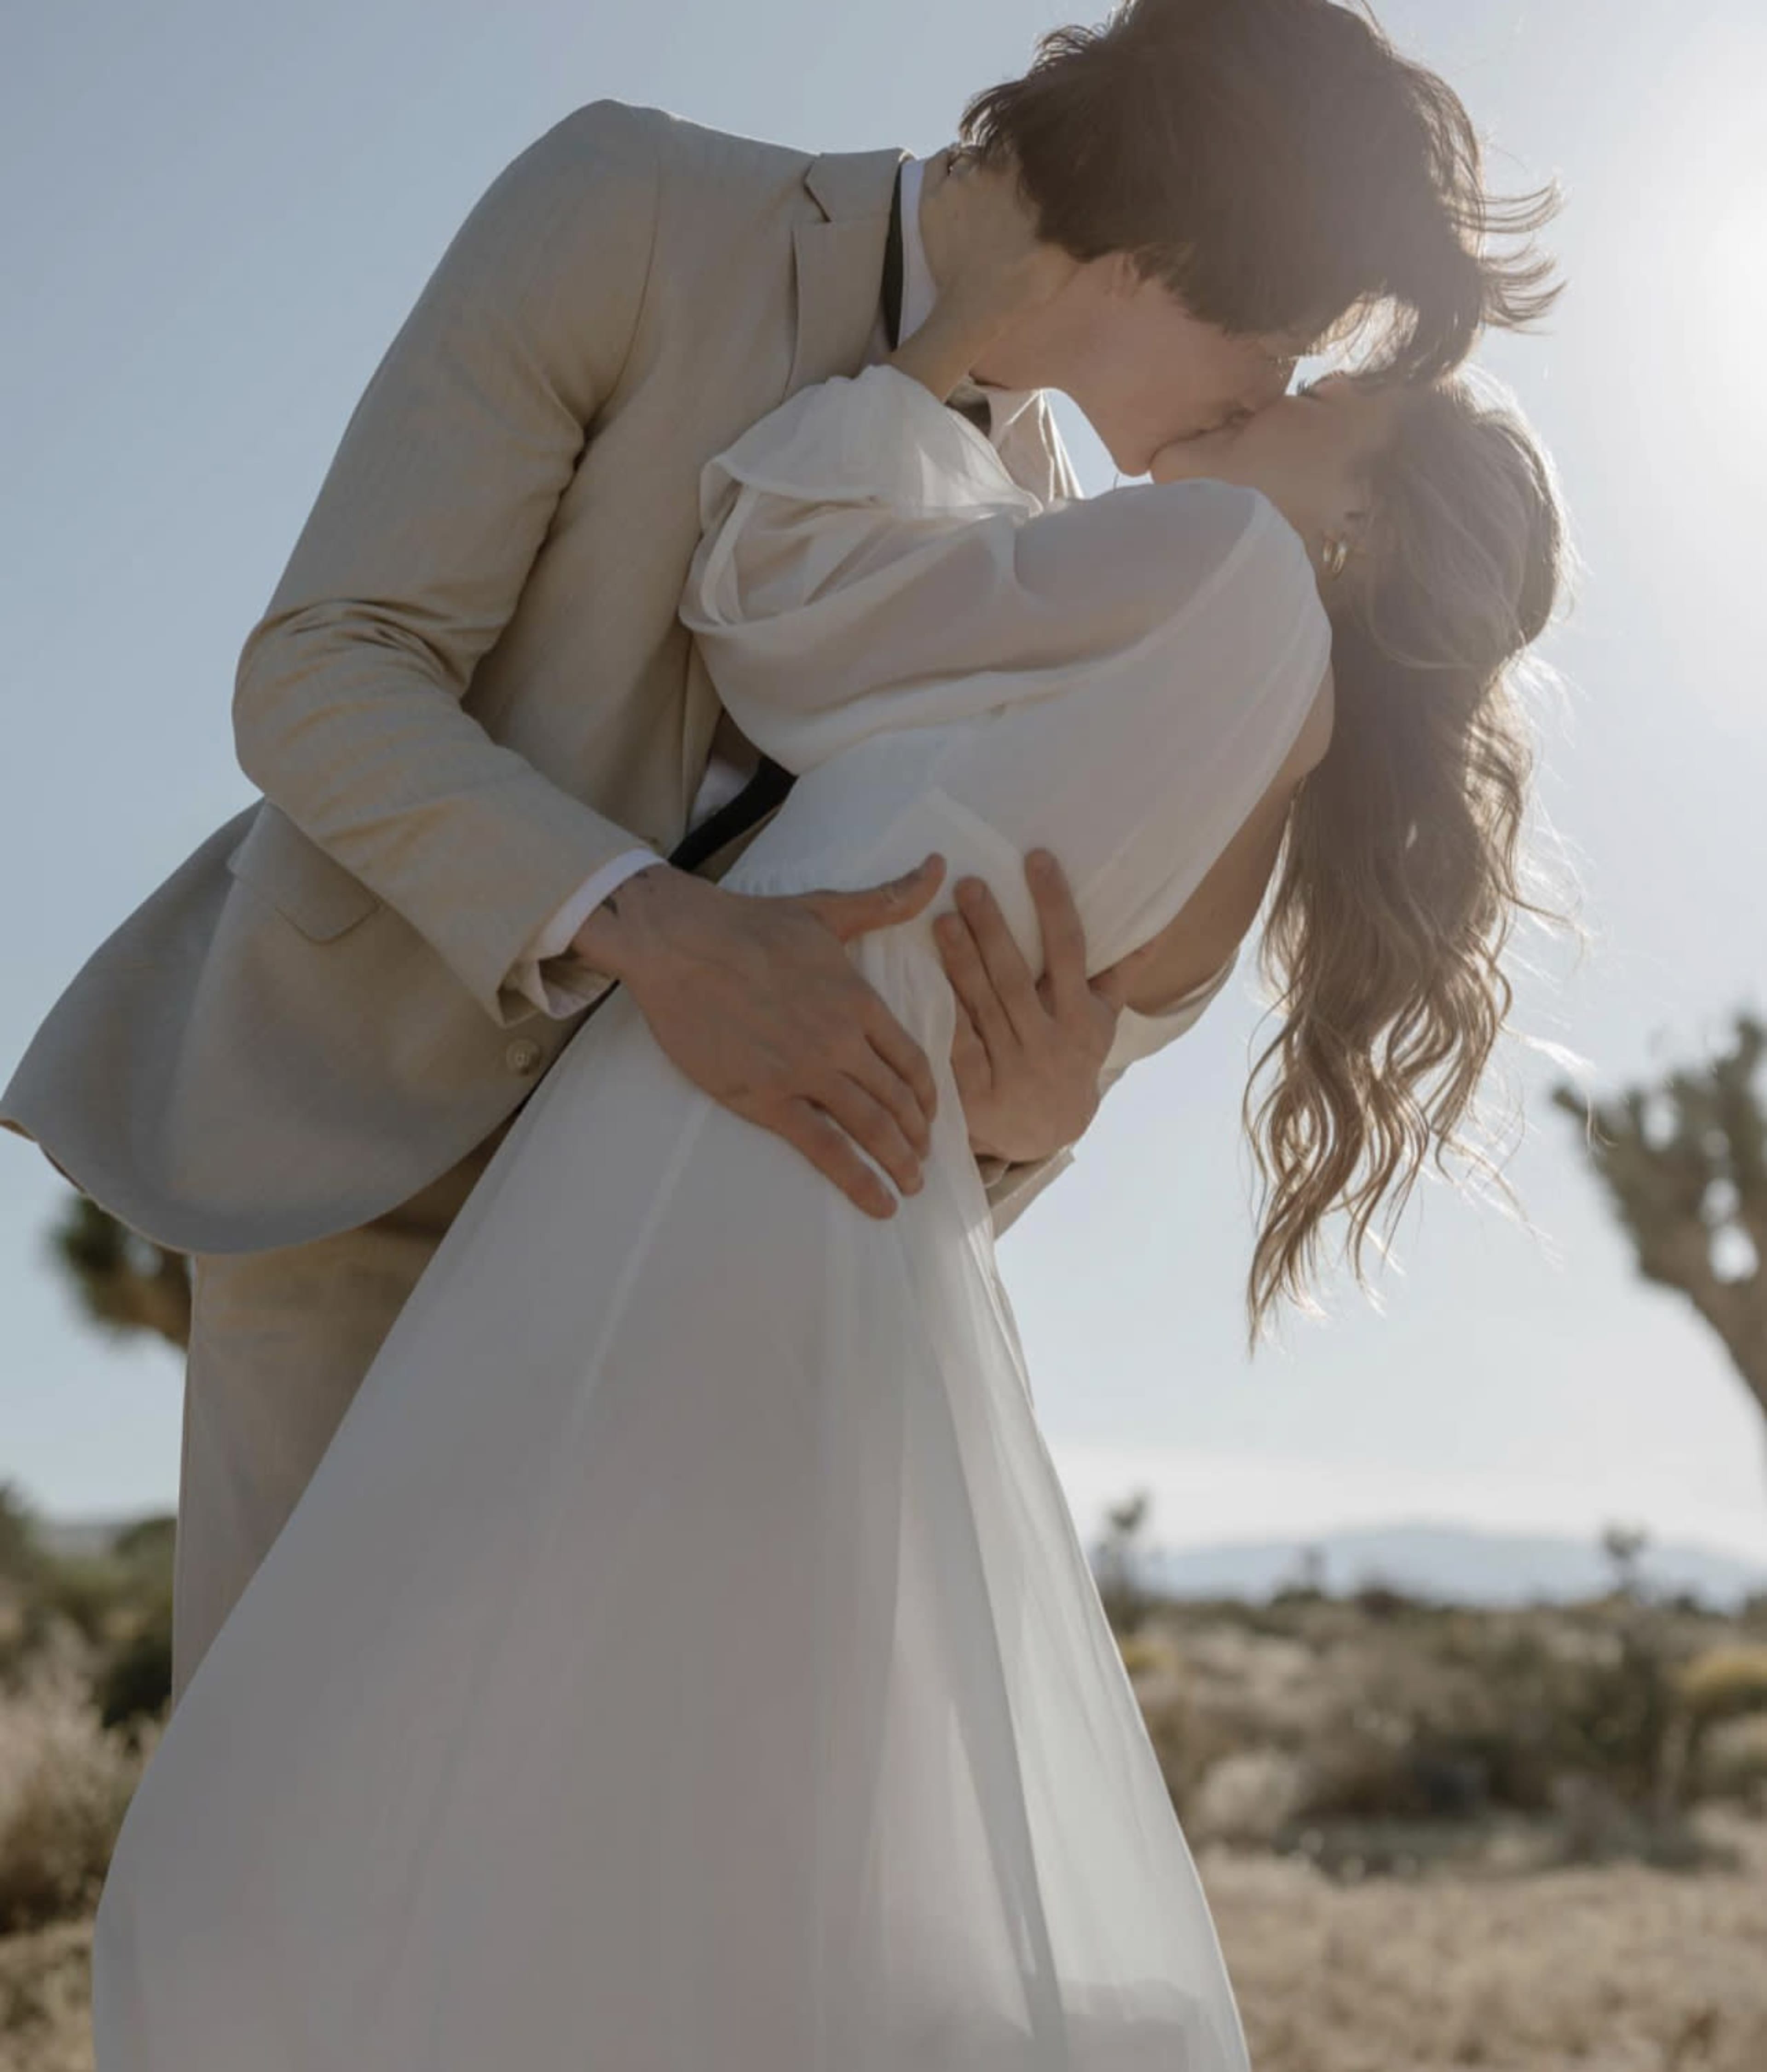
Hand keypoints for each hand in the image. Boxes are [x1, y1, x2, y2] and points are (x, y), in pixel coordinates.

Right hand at [570, 856, 946, 1219]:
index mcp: (859, 1002)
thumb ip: (888, 900)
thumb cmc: (749, 924)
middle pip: (898, 1101)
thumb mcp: (828, 910)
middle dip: (917, 1135)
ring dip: (898, 1162)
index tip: (932, 1115)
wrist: (678, 943)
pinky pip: (823, 1149)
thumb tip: (938, 866)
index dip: (928, 1094)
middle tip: (924, 1160)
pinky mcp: (765, 1098)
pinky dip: (857, 1180)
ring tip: (910, 1186)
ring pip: (871, 1128)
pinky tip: (877, 1202)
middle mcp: (841, 1042)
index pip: (912, 1061)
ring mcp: (805, 1073)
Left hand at [931, 150, 1081, 343]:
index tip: (1033, 169)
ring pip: (970, 155)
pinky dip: (947, 163)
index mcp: (1026, 170)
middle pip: (1000, 146)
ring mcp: (958, 179)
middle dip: (1005, 160)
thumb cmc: (1027, 283)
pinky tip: (955, 177)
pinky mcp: (932, 197)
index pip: (1030, 140)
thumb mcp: (1069, 248)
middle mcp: (991, 164)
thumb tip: (1091, 188)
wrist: (978, 310)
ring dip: (977, 166)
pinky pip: (938, 162)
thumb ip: (1082, 216)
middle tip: (1008, 187)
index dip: (1032, 151)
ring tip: (983, 193)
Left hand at [933, 849, 1126, 1166]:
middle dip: (992, 929)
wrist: (1045, 1133)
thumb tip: (1156, 925)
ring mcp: (1010, 1070)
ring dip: (960, 963)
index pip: (1069, 952)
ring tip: (942, 921)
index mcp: (1081, 1019)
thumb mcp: (1101, 1022)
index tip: (1036, 858)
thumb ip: (1120, 973)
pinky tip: (921, 979)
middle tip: (969, 884)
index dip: (1054, 904)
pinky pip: (956, 1046)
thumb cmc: (1071, 1058)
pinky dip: (941, 1013)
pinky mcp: (975, 1095)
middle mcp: (1048, 1043)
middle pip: (1015, 978)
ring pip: (982, 1008)